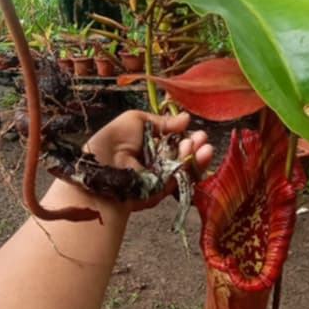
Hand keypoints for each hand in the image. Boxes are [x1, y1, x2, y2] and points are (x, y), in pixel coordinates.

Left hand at [83, 110, 213, 209]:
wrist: (103, 165)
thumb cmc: (114, 139)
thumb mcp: (137, 120)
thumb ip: (163, 122)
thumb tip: (186, 118)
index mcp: (148, 145)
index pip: (173, 140)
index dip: (185, 135)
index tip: (194, 129)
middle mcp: (155, 161)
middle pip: (182, 154)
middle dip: (195, 145)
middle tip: (202, 137)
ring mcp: (159, 176)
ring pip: (185, 167)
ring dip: (197, 155)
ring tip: (204, 146)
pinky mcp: (162, 190)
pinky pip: (181, 179)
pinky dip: (191, 167)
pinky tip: (197, 153)